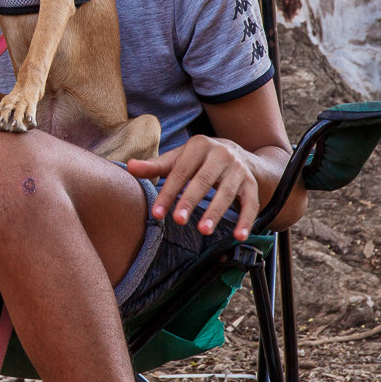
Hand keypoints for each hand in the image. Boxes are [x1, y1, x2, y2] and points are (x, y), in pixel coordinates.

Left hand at [126, 135, 259, 240]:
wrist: (237, 152)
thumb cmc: (198, 160)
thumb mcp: (177, 159)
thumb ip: (154, 166)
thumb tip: (129, 167)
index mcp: (199, 145)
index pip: (180, 171)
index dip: (168, 193)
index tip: (156, 213)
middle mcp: (221, 154)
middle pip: (203, 180)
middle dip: (190, 201)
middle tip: (178, 221)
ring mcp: (238, 169)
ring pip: (227, 192)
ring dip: (216, 212)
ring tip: (203, 230)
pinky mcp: (251, 184)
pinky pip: (251, 204)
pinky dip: (246, 220)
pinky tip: (239, 236)